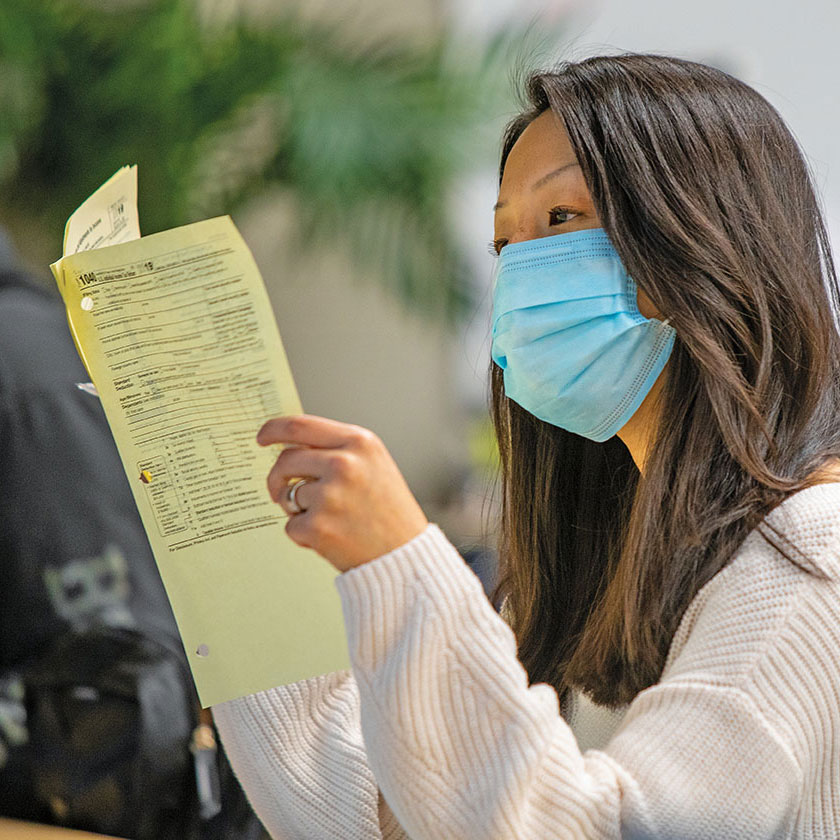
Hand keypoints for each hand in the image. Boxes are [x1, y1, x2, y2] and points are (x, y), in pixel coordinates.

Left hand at [258, 414, 429, 572]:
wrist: (407, 556)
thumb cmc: (389, 510)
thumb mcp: (374, 464)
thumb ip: (337, 449)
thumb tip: (291, 444)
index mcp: (359, 443)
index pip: (300, 425)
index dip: (273, 430)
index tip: (262, 437)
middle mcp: (344, 464)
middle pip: (286, 460)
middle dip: (278, 478)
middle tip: (280, 492)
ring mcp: (329, 496)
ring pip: (288, 495)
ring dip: (299, 510)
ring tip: (333, 520)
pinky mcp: (318, 527)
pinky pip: (290, 526)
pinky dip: (303, 534)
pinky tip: (332, 537)